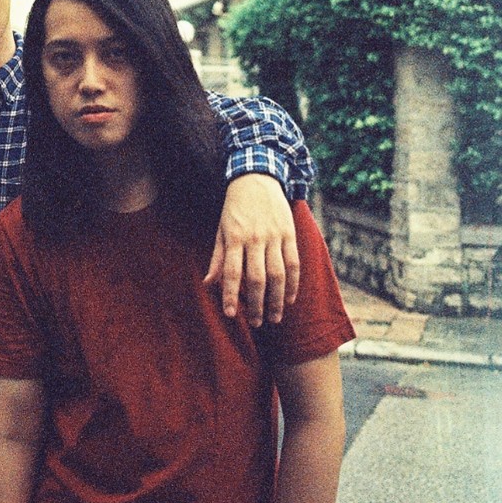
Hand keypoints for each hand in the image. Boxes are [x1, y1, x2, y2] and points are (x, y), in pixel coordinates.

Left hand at [205, 173, 298, 326]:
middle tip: (256, 323)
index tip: (229, 315)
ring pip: (278, 274)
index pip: (232, 273)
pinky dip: (294, 283)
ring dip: (277, 299)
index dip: (230, 295)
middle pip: (257, 278)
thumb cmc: (234, 209)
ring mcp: (275, 236)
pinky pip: (294, 262)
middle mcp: (255, 239)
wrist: (257, 179)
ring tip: (274, 318)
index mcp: (234, 239)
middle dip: (257, 304)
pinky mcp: (290, 234)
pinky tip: (289, 299)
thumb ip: (218, 258)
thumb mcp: (220, 230)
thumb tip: (208, 283)